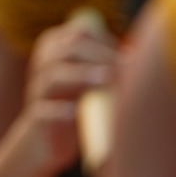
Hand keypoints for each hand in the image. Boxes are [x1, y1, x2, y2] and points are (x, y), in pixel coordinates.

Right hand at [23, 14, 117, 173]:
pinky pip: (43, 111)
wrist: (46, 143)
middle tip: (124, 66)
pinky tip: (74, 113)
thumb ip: (106, 66)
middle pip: (65, 49)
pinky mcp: (36, 121)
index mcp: (55, 51)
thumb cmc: (77, 108)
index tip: (126, 57)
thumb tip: (139, 56)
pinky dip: (59, 111)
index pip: (78, 32)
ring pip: (52, 77)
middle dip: (96, 55)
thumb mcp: (89, 83)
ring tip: (104, 80)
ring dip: (80, 76)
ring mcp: (36, 93)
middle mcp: (42, 67)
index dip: (104, 40)